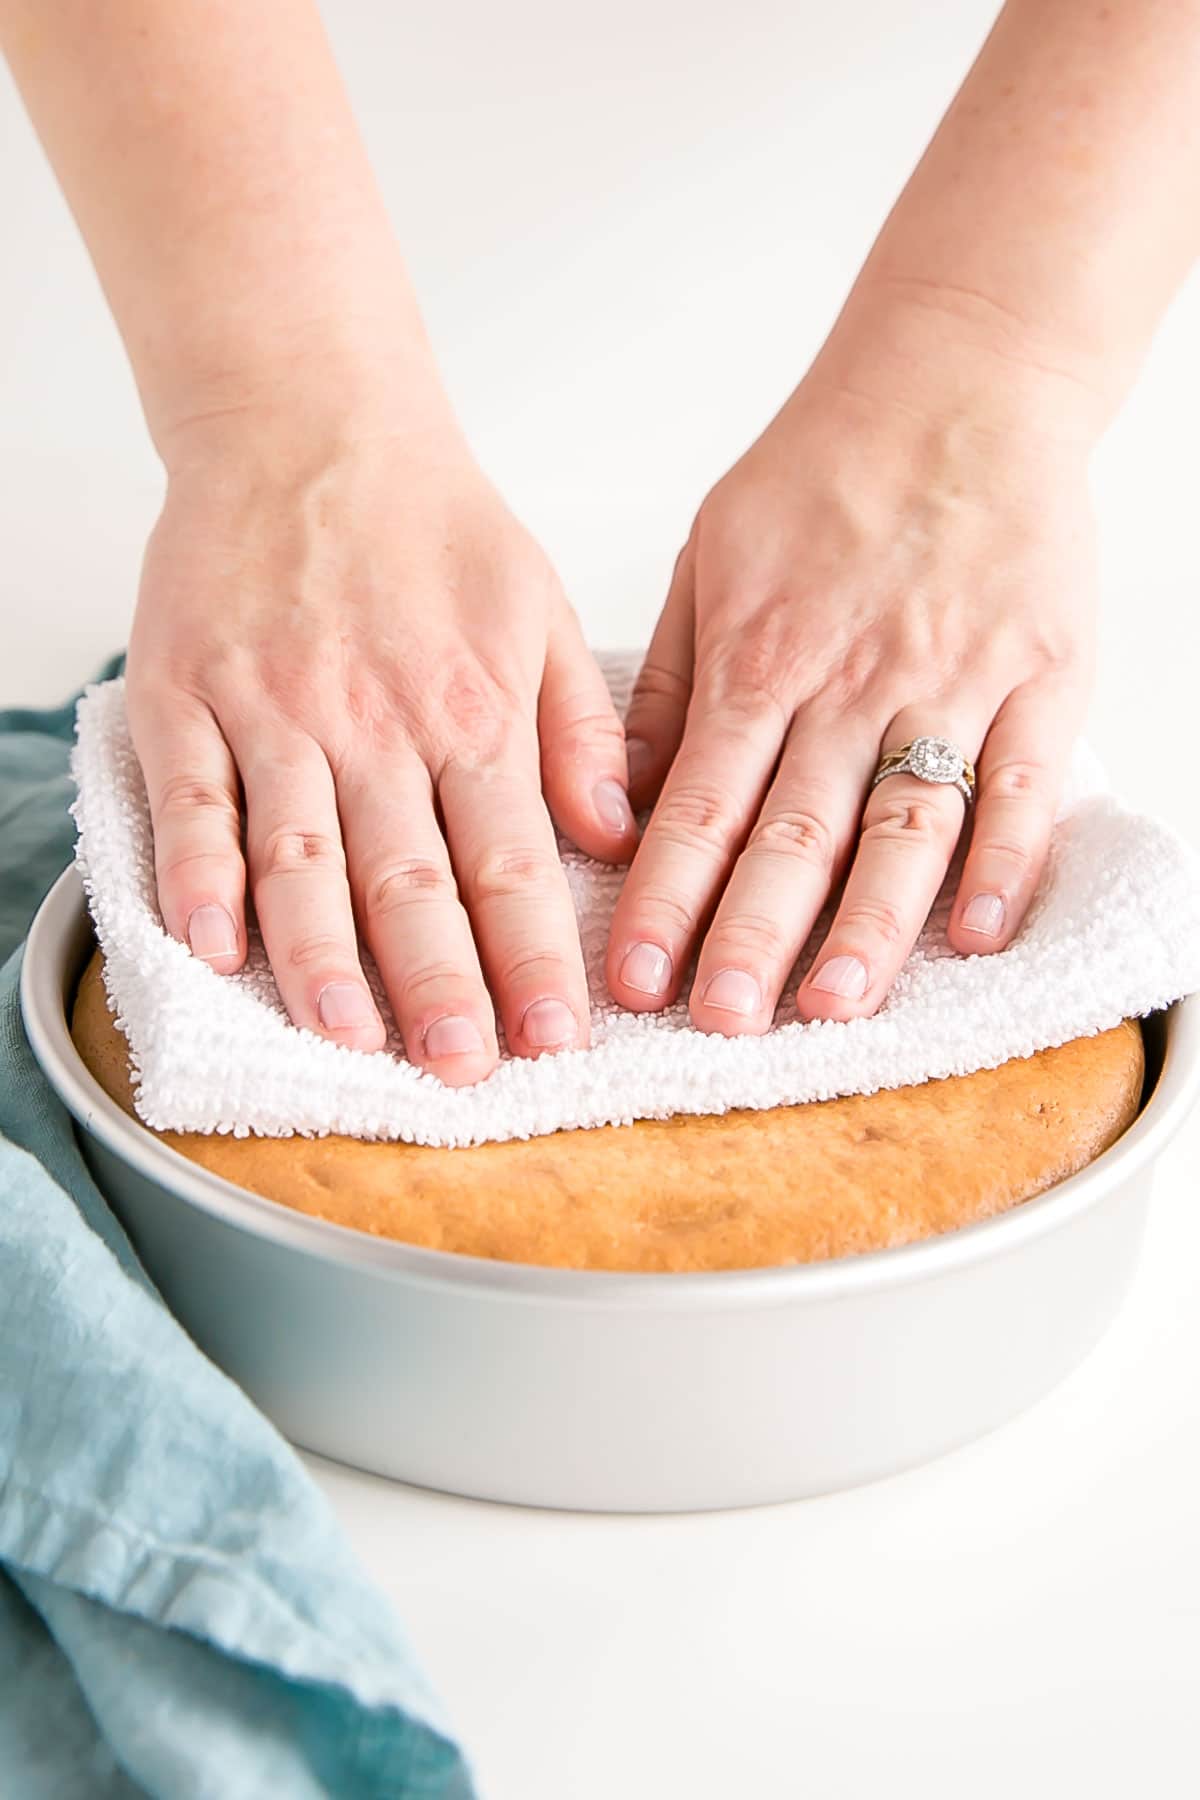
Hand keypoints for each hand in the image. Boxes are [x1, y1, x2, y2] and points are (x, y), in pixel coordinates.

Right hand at [125, 398, 636, 1085]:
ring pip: (302, 854)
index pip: (513, 859)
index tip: (560, 1036)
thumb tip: (615, 834)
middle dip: (443, 983)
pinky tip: (213, 947)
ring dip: (325, 957)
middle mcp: (376, 721)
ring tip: (354, 1039)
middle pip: (412, 877)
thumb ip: (578, 729)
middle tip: (465, 1069)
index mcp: (471, 708)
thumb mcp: (540, 609)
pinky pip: (194, 798)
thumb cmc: (431, 526)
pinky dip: (201, 874)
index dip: (536, 956)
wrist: (307, 421)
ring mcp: (275, 710)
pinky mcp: (189, 695)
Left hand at [606, 354, 1097, 1030]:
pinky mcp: (1043, 674)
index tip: (634, 978)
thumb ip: (669, 688)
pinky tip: (973, 936)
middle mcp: (852, 680)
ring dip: (867, 924)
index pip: (702, 804)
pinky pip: (1022, 783)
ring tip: (829, 1008)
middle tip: (720, 1022)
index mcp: (763, 656)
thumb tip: (621, 801)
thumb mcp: (709, 562)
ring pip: (904, 823)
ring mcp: (953, 679)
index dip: (665, 897)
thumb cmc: (824, 473)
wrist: (957, 380)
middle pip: (796, 832)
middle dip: (751, 936)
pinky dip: (1003, 863)